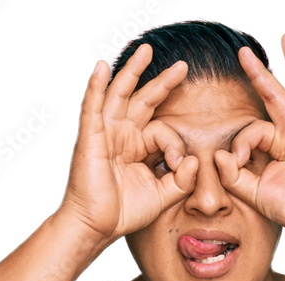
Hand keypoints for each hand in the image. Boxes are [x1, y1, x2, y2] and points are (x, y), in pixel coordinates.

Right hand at [59, 44, 199, 246]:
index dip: (174, 145)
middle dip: (162, 82)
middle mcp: (122, 135)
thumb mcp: (162, 196)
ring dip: (132, 71)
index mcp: (137, 147)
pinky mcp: (90, 138)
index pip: (162, 131)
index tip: (177, 166)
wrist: (98, 226)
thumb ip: (182, 180)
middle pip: (143, 100)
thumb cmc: (124, 212)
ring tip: (146, 50)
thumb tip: (194, 159)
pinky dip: (96, 87)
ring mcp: (105, 133)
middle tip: (183, 66)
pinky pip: (92, 107)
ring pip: (119, 94)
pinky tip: (101, 67)